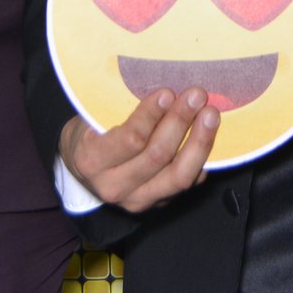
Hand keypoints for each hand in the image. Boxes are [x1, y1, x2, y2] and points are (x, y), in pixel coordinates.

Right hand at [60, 90, 220, 213]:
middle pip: (157, 155)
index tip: (167, 92)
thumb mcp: (90, 118)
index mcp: (92, 160)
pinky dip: (201, 159)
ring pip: (178, 176)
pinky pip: (188, 183)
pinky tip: (209, 137)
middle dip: (180, 121)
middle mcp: (114, 186)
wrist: (82, 171)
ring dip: (199, 142)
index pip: (130, 139)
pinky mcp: (158, 204)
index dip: (151, 115)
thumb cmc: (88, 135)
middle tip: (196, 95)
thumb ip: (117, 108)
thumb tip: (160, 88)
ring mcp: (138, 200)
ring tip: (210, 115)